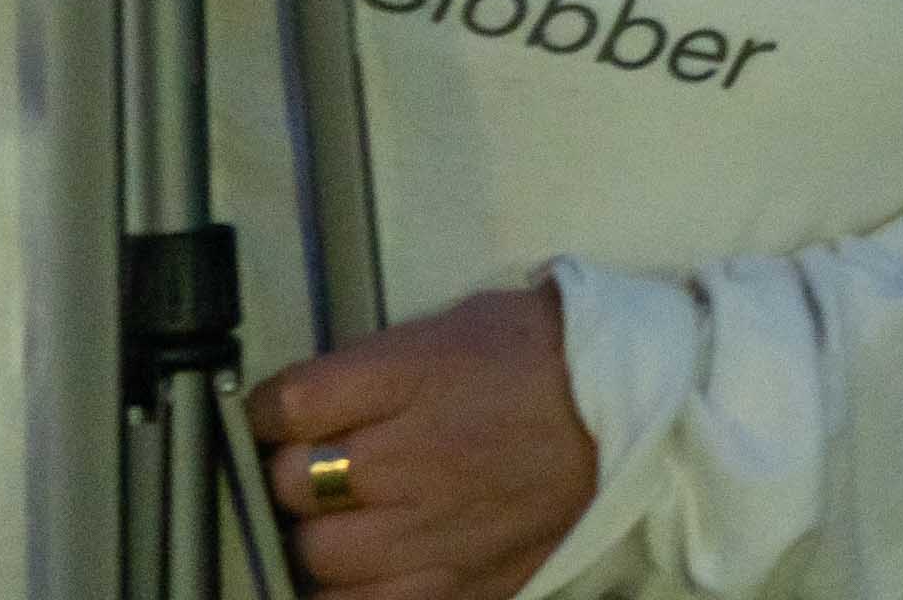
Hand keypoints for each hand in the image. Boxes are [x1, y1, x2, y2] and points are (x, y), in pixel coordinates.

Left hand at [250, 282, 595, 599]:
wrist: (634, 408)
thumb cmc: (543, 356)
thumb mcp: (454, 329)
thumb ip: (374, 370)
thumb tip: (304, 407)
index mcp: (411, 378)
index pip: (288, 406)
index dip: (268, 412)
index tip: (281, 416)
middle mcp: (411, 456)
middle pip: (292, 483)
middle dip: (296, 474)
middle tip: (325, 464)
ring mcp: (431, 529)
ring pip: (317, 555)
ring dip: (320, 536)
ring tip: (349, 518)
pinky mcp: (455, 582)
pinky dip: (350, 591)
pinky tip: (363, 568)